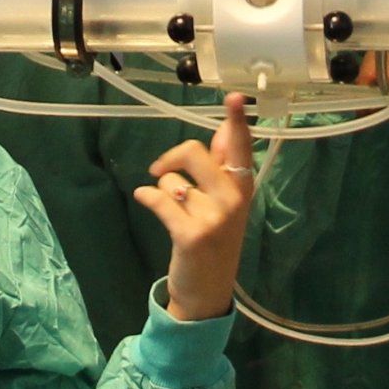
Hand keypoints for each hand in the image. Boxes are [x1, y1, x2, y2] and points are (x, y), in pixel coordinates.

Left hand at [137, 94, 259, 323]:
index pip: (241, 146)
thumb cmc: (215, 241)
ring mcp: (214, 217)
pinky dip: (147, 198)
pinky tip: (146, 201)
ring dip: (163, 188)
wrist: (207, 291)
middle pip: (193, 152)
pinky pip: (158, 199)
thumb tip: (222, 128)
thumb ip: (223, 167)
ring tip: (172, 209)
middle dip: (171, 158)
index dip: (236, 120)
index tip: (236, 97)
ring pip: (171, 179)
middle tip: (161, 170)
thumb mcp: (226, 204)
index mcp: (243, 186)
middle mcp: (233, 199)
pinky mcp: (191, 234)